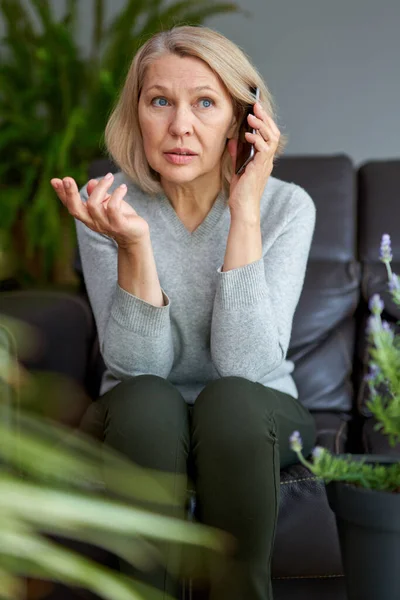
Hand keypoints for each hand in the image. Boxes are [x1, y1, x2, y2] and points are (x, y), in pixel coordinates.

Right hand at [50, 173, 149, 247]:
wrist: (137, 236)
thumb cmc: (122, 217)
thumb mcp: (108, 203)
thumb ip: (99, 194)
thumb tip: (91, 183)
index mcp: (88, 216)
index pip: (71, 205)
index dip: (62, 194)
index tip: (55, 180)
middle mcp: (93, 222)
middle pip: (75, 209)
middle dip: (70, 193)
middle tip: (67, 178)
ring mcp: (105, 225)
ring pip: (94, 205)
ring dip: (101, 187)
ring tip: (110, 177)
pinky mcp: (119, 225)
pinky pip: (113, 208)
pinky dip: (117, 194)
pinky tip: (123, 188)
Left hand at [227, 102, 280, 222]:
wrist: (243, 208)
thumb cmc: (241, 193)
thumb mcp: (238, 168)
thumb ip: (237, 153)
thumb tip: (233, 140)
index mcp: (264, 159)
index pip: (269, 135)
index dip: (264, 121)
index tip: (256, 108)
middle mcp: (267, 160)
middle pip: (273, 132)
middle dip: (265, 117)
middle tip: (256, 105)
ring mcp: (266, 164)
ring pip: (272, 138)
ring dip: (262, 125)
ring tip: (252, 117)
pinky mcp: (260, 168)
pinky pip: (264, 149)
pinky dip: (257, 139)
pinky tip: (248, 134)